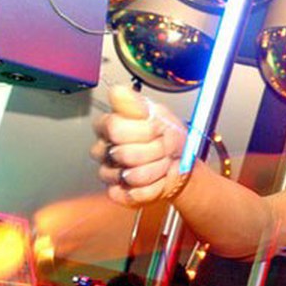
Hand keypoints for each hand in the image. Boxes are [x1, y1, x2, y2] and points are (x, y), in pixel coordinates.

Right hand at [90, 86, 188, 205]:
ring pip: (131, 176)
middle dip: (153, 152)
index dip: (142, 131)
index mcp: (110, 126)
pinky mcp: (118, 193)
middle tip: (162, 148)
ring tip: (161, 163)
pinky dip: (153, 188)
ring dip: (156, 170)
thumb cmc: (168, 138)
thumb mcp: (159, 114)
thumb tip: (117, 91)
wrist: (181, 163)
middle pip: (124, 154)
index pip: (115, 128)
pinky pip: (133, 194)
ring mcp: (109, 173)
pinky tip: (157, 180)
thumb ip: (137, 105)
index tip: (156, 129)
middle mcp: (104, 150)